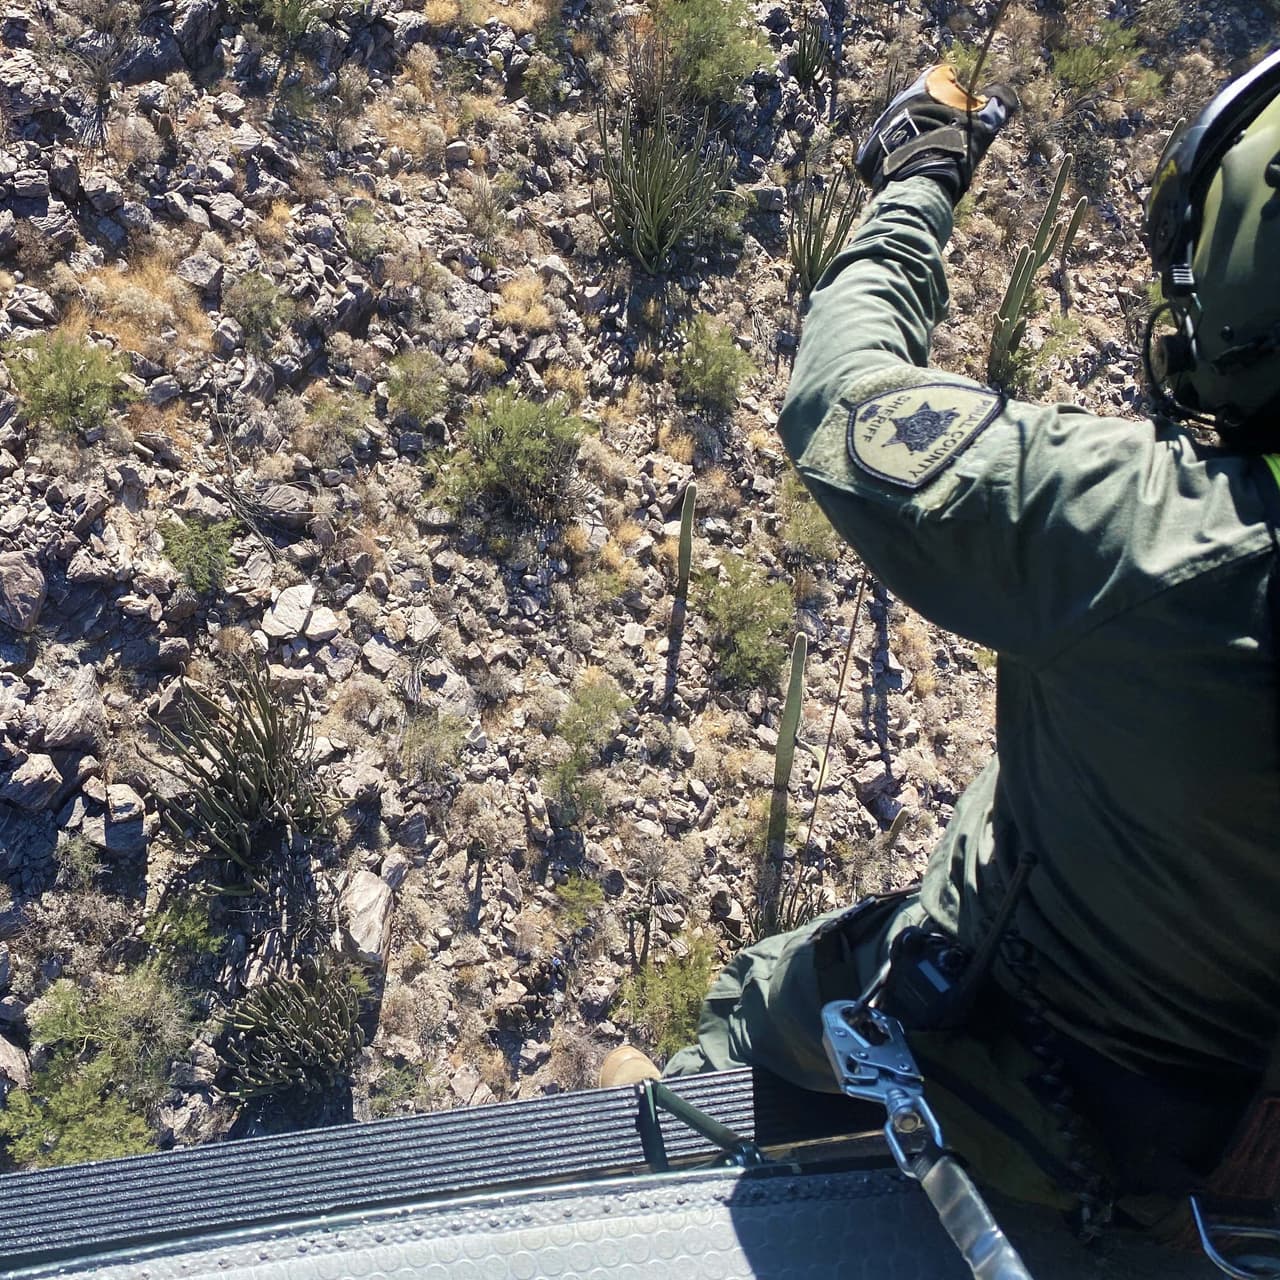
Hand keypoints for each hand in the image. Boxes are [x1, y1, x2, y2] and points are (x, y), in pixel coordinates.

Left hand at [856, 65, 1017, 203]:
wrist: (918, 182)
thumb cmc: (954, 149)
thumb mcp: (983, 126)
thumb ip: (997, 105)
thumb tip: (1003, 95)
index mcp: (927, 85)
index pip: (942, 76)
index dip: (955, 92)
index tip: (962, 110)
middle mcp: (900, 99)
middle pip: (920, 102)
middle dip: (933, 115)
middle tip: (947, 136)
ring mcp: (882, 124)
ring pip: (902, 125)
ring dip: (914, 135)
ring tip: (928, 155)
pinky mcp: (869, 149)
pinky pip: (886, 147)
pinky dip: (898, 155)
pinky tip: (910, 167)